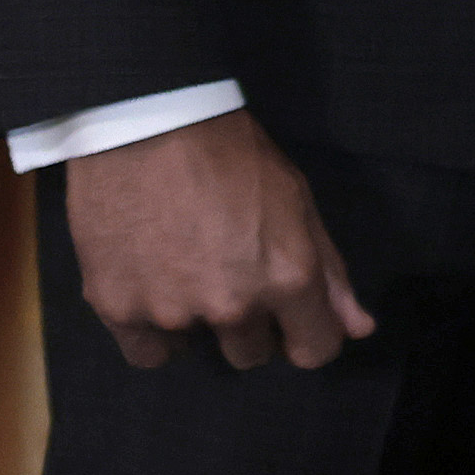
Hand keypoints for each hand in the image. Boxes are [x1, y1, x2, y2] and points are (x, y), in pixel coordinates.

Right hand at [63, 110, 375, 370]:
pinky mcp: (116, 307)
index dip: (305, 335)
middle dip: (247, 323)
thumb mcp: (297, 202)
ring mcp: (172, 311)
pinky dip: (149, 329)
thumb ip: (330, 273)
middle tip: (225, 275)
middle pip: (251, 353)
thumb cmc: (231, 154)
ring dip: (195, 322)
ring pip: (196, 349)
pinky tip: (150, 289)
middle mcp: (233, 306)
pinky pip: (146, 351)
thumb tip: (359, 330)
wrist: (146, 121)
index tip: (289, 318)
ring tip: (181, 269)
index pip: (313, 350)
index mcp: (288, 279)